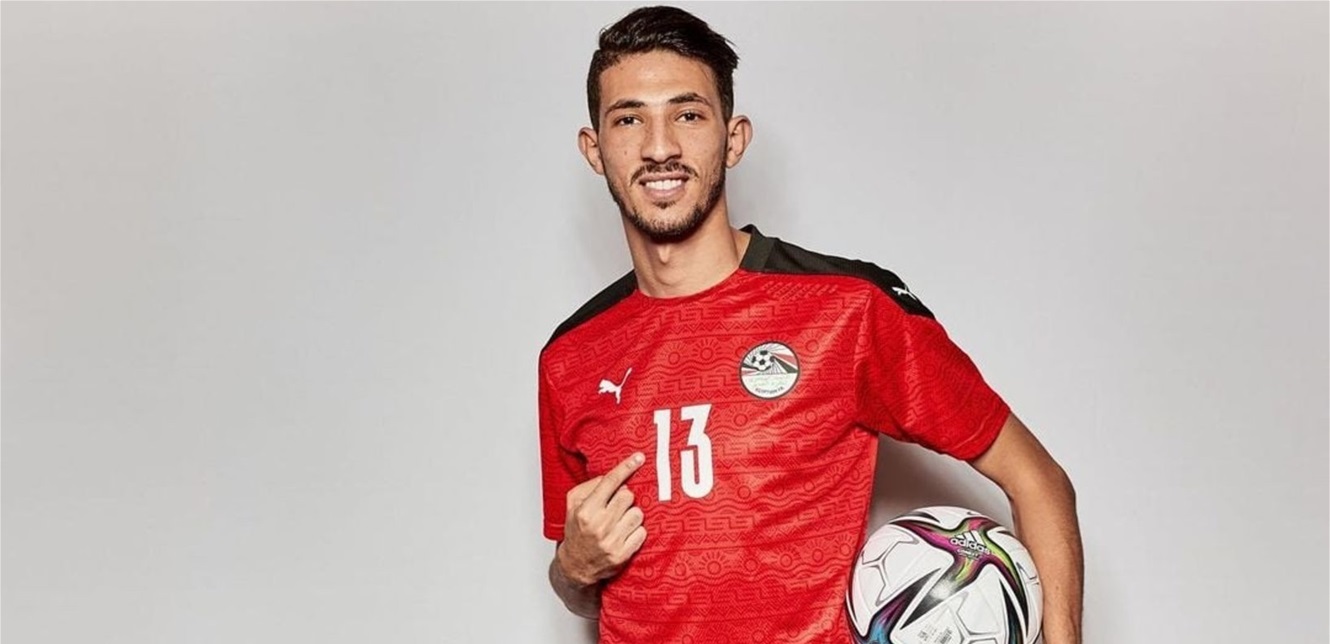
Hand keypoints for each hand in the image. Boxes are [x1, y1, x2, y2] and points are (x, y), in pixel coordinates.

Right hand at [556, 452, 647, 587]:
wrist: (576, 565)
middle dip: (625, 498)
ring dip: (632, 515)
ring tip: (620, 522)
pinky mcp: (623, 554)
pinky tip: (624, 534)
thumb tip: (614, 477)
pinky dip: (636, 531)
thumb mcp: (573, 505)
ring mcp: (612, 541)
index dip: (626, 467)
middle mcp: (599, 525)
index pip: (610, 482)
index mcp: (586, 510)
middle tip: (617, 507)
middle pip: (629, 496)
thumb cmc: (577, 531)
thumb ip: (591, 486)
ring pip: (638, 514)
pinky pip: (642, 532)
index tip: (639, 458)